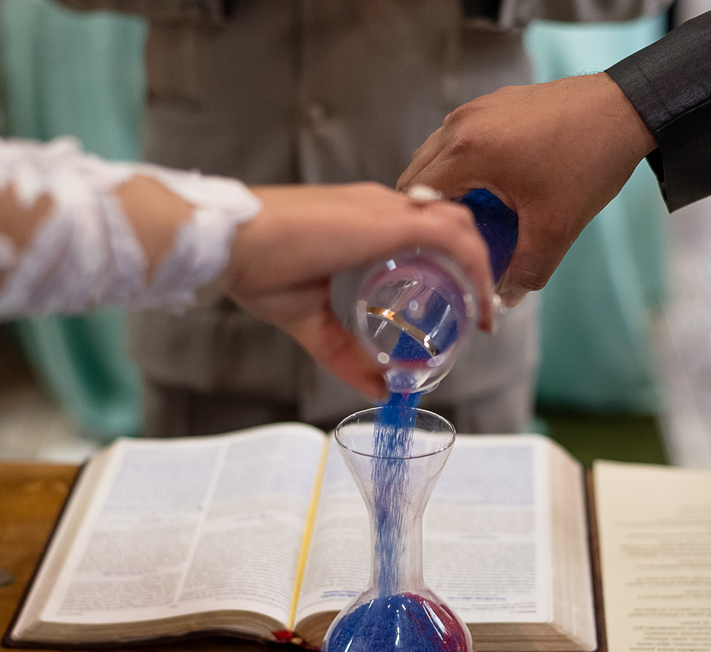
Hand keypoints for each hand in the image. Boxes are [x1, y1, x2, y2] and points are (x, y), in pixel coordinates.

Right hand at [221, 183, 493, 397]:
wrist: (226, 241)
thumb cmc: (255, 267)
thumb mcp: (309, 321)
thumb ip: (344, 354)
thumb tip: (379, 389)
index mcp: (365, 217)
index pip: (427, 227)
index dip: (452, 261)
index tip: (461, 304)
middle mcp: (381, 204)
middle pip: (452, 222)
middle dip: (475, 266)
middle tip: (481, 314)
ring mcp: (384, 208)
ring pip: (458, 224)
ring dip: (480, 268)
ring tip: (484, 313)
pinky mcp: (384, 221)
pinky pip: (450, 237)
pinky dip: (473, 268)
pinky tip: (477, 302)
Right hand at [398, 73, 654, 305]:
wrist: (627, 109)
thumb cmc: (589, 160)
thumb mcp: (555, 228)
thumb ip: (525, 270)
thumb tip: (504, 298)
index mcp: (467, 151)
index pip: (416, 197)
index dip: (422, 230)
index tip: (434, 252)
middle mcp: (461, 124)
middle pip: (417, 175)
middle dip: (428, 210)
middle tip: (448, 240)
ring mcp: (476, 109)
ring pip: (436, 155)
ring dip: (444, 186)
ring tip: (469, 216)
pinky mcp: (493, 103)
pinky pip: (459, 139)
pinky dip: (462, 164)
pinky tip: (489, 188)